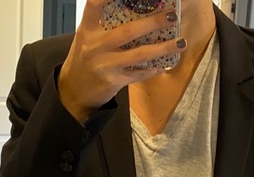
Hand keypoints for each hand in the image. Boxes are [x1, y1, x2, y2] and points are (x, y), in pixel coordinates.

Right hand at [57, 0, 185, 123]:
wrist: (72, 92)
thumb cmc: (84, 61)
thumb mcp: (87, 38)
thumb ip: (104, 26)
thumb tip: (137, 14)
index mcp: (87, 29)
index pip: (95, 4)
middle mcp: (95, 46)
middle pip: (128, 31)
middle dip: (153, 22)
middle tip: (171, 16)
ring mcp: (105, 65)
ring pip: (138, 55)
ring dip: (162, 48)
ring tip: (180, 42)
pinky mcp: (113, 81)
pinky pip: (137, 75)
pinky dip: (152, 69)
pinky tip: (164, 65)